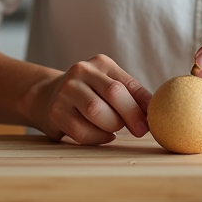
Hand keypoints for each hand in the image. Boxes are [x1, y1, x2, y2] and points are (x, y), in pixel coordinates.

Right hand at [26, 54, 152, 144]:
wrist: (45, 96)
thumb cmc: (88, 94)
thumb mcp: (108, 86)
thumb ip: (131, 95)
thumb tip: (156, 111)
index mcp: (101, 63)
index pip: (127, 83)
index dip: (143, 104)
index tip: (152, 121)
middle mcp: (81, 71)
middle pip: (113, 93)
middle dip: (130, 115)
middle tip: (140, 131)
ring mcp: (66, 90)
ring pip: (97, 111)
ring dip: (111, 126)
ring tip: (113, 129)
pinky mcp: (56, 112)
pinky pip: (82, 131)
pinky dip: (97, 138)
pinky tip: (103, 135)